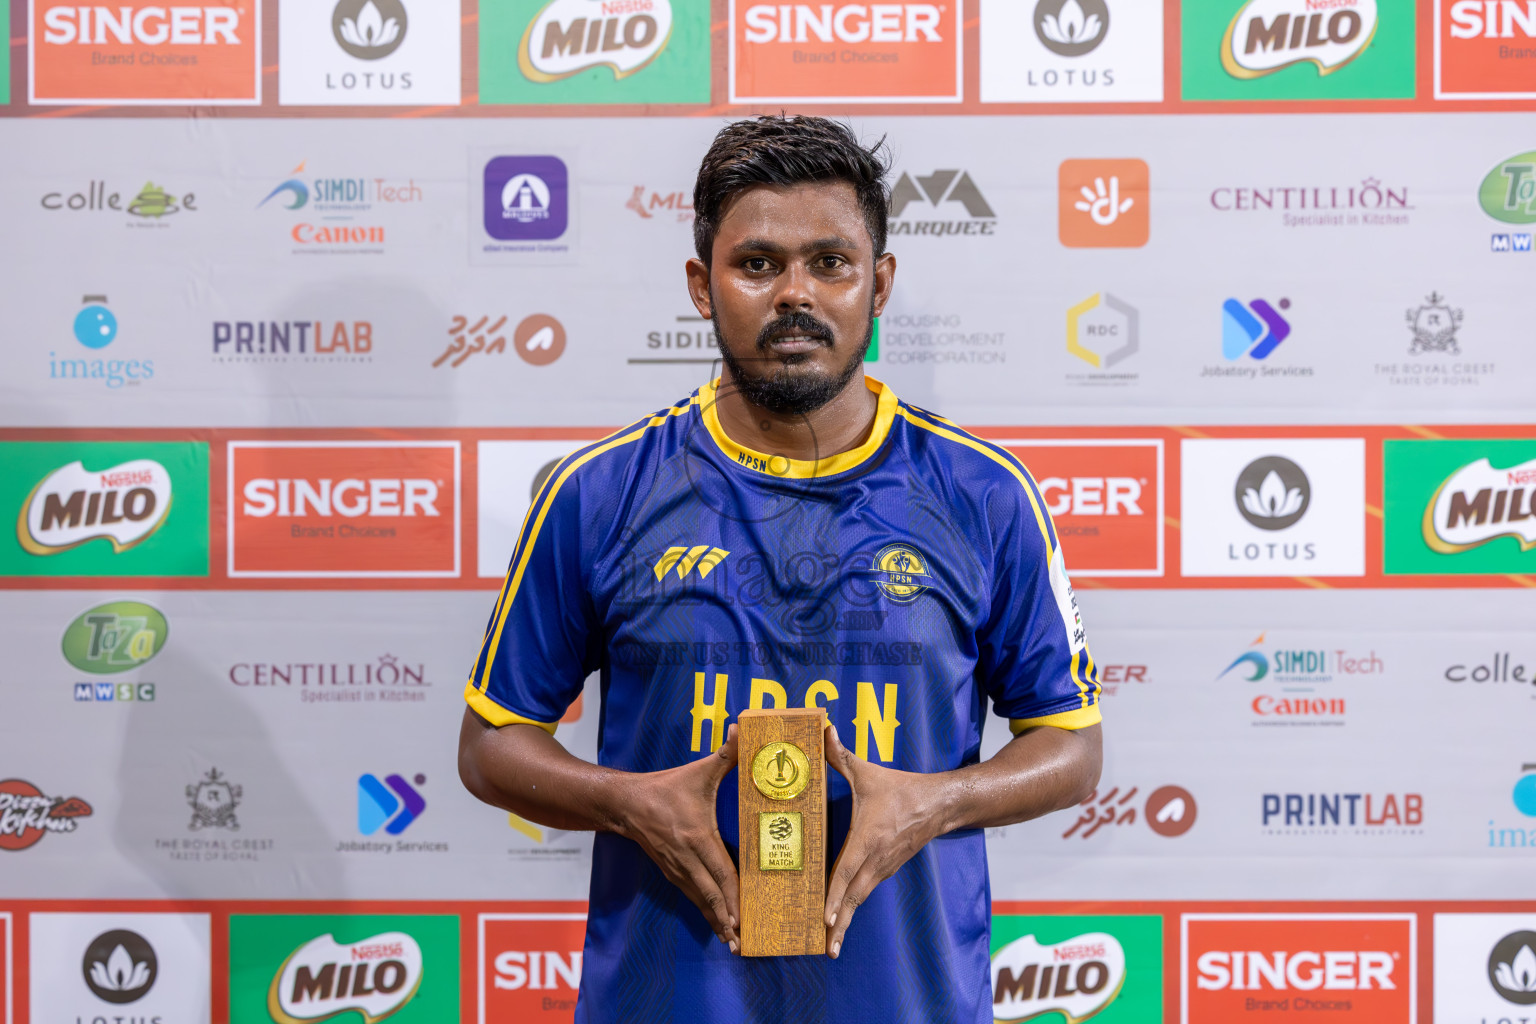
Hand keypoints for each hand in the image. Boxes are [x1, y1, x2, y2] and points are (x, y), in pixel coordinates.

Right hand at [621, 724, 741, 952]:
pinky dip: (705, 912)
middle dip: (727, 920)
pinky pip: (691, 896)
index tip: (745, 918)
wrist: (625, 803)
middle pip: (711, 895)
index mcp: (696, 836)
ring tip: (732, 943)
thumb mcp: (698, 770)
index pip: (720, 871)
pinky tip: (716, 925)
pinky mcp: (670, 871)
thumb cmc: (666, 787)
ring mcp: (676, 868)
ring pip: (700, 900)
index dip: (733, 897)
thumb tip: (743, 729)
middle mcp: (686, 858)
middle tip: (743, 942)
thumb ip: (726, 754)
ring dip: (716, 922)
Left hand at [823, 722, 943, 958]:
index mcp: (869, 838)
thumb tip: (820, 729)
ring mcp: (884, 867)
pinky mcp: (888, 868)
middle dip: (839, 923)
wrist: (942, 804)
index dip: (834, 894)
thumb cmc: (902, 788)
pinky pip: (866, 891)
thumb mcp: (867, 772)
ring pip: (861, 898)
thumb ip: (839, 755)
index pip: (847, 870)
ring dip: (846, 921)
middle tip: (826, 948)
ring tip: (830, 945)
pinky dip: (852, 907)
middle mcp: (877, 858)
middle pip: (854, 896)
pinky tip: (840, 918)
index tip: (823, 917)